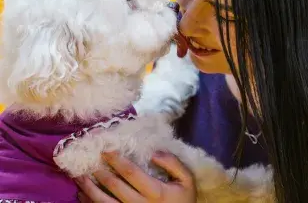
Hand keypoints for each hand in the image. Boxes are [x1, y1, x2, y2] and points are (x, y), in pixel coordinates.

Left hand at [76, 151, 196, 202]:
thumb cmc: (184, 200)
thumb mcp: (187, 179)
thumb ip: (173, 163)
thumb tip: (153, 153)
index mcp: (156, 192)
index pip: (131, 173)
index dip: (116, 160)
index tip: (105, 150)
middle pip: (114, 187)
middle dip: (99, 172)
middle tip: (88, 161)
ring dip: (89, 189)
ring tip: (79, 177)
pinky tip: (83, 196)